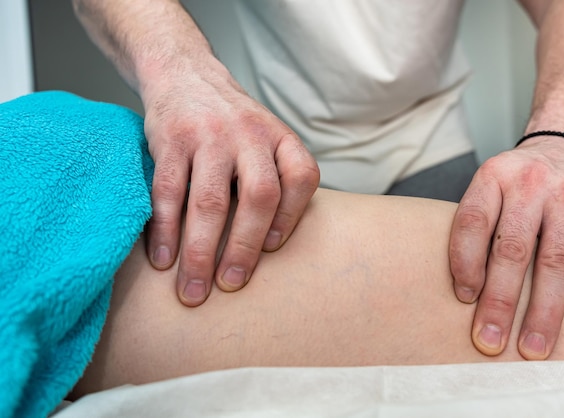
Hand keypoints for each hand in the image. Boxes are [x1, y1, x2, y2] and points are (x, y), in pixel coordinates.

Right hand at [143, 67, 319, 306]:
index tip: (271, 252)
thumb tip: (270, 248)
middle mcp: (249, 134)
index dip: (291, 219)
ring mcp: (209, 136)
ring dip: (200, 253)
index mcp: (280, 137)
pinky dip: (164, 231)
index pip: (301, 179)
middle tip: (231, 285)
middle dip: (245, 249)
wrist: (185, 74)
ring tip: (192, 291)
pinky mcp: (170, 140)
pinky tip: (163, 260)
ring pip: (209, 202)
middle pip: (259, 197)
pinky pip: (167, 192)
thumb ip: (275, 178)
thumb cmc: (231, 123)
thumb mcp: (266, 138)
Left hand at [449, 136, 563, 358]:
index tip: (465, 300)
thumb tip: (468, 295)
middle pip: (512, 249)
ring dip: (544, 311)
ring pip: (556, 261)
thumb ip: (479, 228)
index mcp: (493, 178)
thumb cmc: (519, 183)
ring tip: (534, 347)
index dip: (465, 265)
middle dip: (500, 302)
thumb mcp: (490, 189)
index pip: (472, 223)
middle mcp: (531, 183)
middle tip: (490, 341)